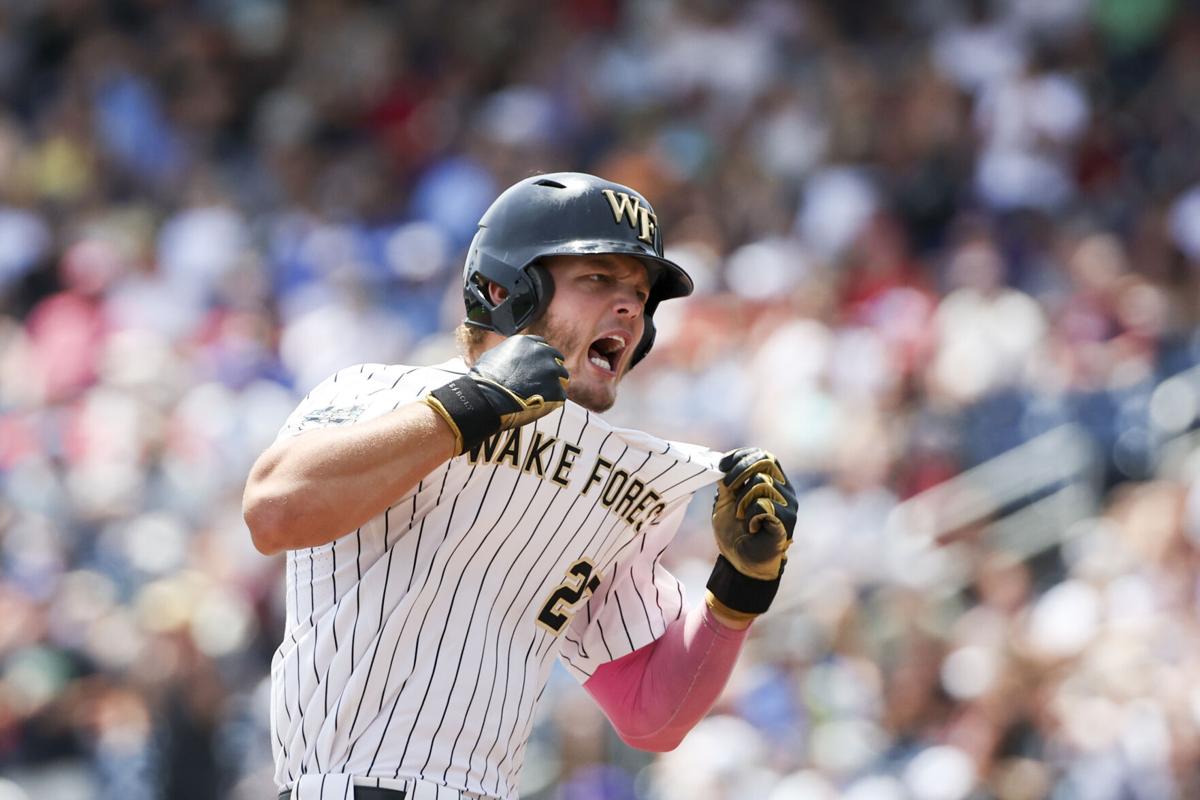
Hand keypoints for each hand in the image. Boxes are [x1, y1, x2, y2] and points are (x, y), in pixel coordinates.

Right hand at [424, 335, 569, 453]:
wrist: (486, 399)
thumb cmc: (484, 380)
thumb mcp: (493, 356)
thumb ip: (509, 354)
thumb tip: (509, 358)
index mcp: (528, 342)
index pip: (542, 346)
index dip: (539, 358)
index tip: (536, 367)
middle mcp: (543, 353)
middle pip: (556, 359)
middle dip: (550, 369)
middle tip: (543, 382)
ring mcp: (552, 371)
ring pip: (561, 377)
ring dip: (554, 384)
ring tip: (542, 396)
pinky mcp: (557, 390)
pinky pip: (560, 395)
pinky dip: (552, 401)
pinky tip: (540, 406)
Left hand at [712, 448, 796, 579]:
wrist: (740, 563)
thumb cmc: (734, 532)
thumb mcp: (725, 502)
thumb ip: (726, 482)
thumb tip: (719, 462)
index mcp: (772, 481)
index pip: (763, 455)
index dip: (742, 456)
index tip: (722, 465)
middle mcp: (784, 490)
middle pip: (766, 461)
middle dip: (740, 471)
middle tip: (728, 488)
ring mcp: (788, 505)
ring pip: (762, 483)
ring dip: (743, 500)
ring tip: (741, 517)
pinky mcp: (787, 521)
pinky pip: (764, 505)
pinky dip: (751, 516)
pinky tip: (751, 528)